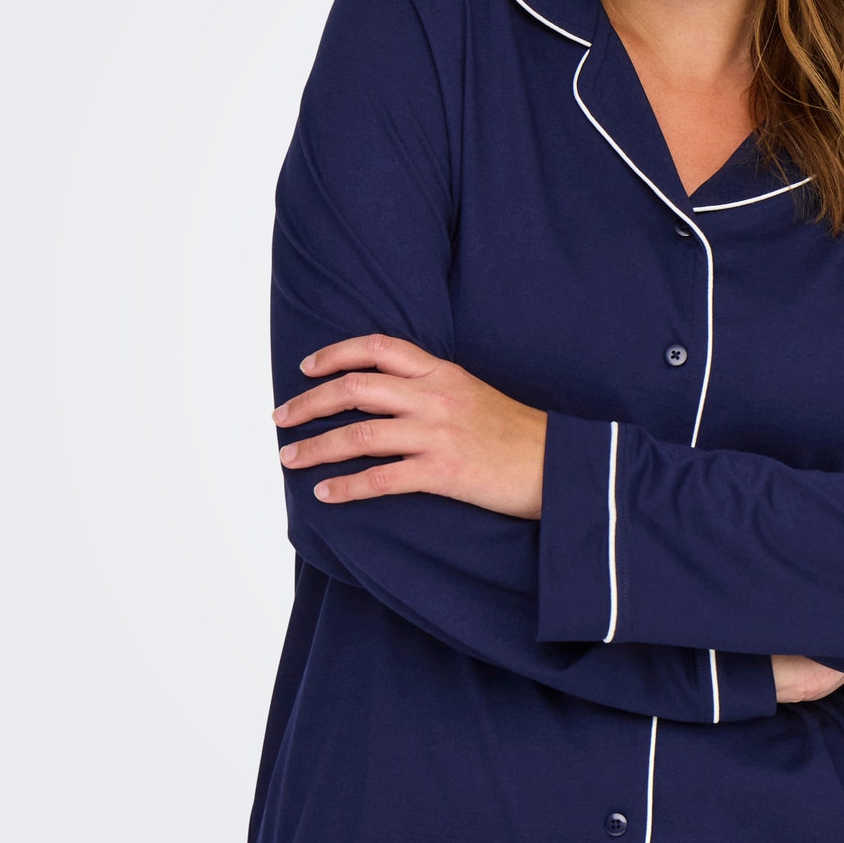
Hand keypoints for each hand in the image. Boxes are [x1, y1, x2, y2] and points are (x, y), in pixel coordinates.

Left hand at [272, 334, 547, 519]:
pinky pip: (381, 479)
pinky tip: (325, 494)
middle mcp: (435, 396)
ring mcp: (438, 434)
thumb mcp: (475, 394)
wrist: (561, 465)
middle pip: (355, 388)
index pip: (379, 348)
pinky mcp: (444, 471)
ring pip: (359, 435)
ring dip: (316, 448)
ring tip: (290, 459)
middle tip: (282, 417)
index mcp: (443, 373)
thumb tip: (385, 400)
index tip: (307, 367)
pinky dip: (347, 487)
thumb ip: (433, 389)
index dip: (336, 353)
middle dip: (309, 402)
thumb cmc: (518, 435)